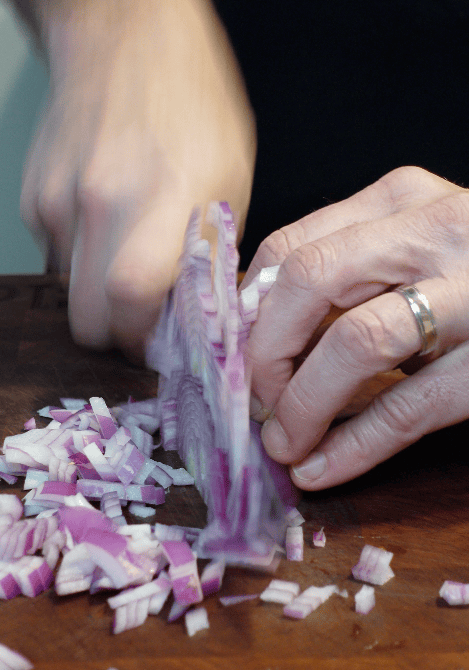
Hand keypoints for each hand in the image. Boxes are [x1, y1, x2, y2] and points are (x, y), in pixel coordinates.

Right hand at [20, 0, 254, 360]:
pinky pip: (56, 257)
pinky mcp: (34, 197)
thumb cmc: (193, 102)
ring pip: (69, 294)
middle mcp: (102, 202)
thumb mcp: (232, 177)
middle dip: (116, 333)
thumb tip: (193, 313)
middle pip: (87, 321)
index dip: (144, 340)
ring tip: (128, 251)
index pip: (132, 302)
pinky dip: (81, 257)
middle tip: (144, 317)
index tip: (160, 342)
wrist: (125, 34)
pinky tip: (106, 219)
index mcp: (165, 197)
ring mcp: (59, 199)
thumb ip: (208, 253)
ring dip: (98, 293)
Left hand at [243, 166, 468, 488]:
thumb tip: (261, 328)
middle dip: (266, 353)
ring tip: (284, 444)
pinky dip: (353, 446)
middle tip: (256, 402)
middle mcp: (433, 232)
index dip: (249, 311)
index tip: (236, 357)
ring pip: (356, 343)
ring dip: (302, 405)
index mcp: (401, 200)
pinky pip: (408, 407)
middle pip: (309, 282)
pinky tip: (322, 469)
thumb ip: (352, 266)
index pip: (291, 246)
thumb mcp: (418, 243)